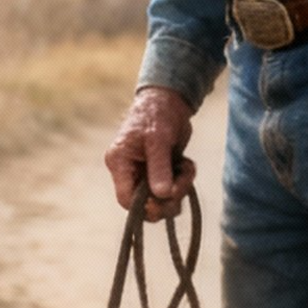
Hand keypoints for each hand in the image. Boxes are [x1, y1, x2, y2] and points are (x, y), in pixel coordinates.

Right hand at [105, 87, 195, 219]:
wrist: (169, 100)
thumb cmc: (157, 114)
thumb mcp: (158, 140)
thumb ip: (159, 168)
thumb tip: (162, 195)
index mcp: (119, 163)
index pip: (125, 198)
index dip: (144, 207)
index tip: (164, 200)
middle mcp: (129, 171)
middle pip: (146, 204)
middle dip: (168, 199)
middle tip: (182, 185)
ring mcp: (145, 173)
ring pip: (162, 198)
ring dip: (180, 188)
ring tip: (187, 169)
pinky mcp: (160, 172)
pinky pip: (173, 188)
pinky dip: (184, 180)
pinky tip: (187, 165)